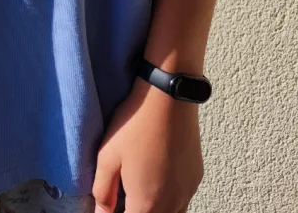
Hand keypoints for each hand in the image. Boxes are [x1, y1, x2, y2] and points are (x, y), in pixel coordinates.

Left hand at [91, 76, 203, 212]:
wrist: (168, 96)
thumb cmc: (135, 123)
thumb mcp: (107, 156)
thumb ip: (103, 191)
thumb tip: (102, 212)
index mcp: (148, 204)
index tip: (109, 205)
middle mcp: (172, 203)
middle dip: (136, 211)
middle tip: (122, 198)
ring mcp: (187, 190)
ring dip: (153, 208)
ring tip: (137, 189)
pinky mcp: (196, 176)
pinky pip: (182, 199)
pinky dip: (168, 199)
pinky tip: (156, 177)